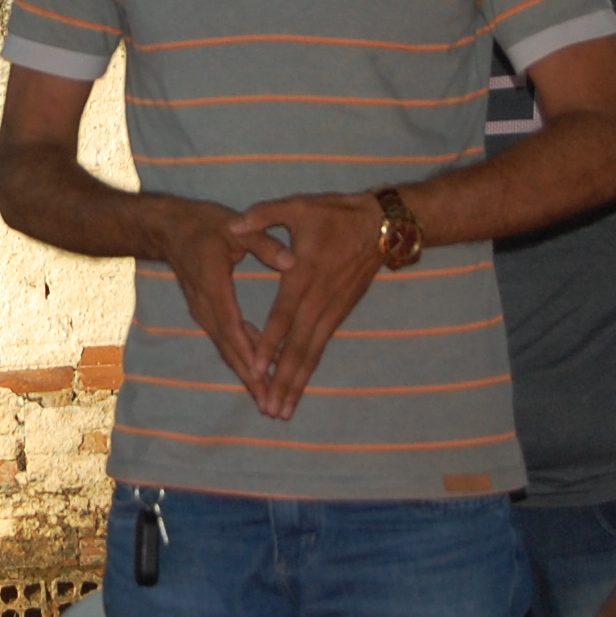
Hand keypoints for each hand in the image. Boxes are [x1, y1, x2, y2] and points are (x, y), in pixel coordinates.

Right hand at [150, 197, 264, 391]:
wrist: (169, 228)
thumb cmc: (204, 224)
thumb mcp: (236, 227)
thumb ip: (265, 244)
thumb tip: (292, 262)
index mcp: (214, 286)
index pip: (233, 327)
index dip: (250, 354)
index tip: (265, 378)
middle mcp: (205, 306)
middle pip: (229, 349)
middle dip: (250, 378)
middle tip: (270, 405)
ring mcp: (203, 311)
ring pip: (226, 349)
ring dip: (245, 374)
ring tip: (266, 399)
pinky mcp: (206, 312)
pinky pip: (225, 340)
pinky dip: (241, 357)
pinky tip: (258, 370)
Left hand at [225, 191, 384, 417]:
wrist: (383, 226)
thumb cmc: (336, 214)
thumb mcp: (298, 206)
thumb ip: (263, 216)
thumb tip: (232, 225)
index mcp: (304, 277)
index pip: (283, 317)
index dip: (269, 344)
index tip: (255, 369)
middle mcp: (319, 301)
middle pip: (299, 348)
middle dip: (283, 380)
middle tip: (270, 409)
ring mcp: (332, 310)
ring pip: (312, 354)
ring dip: (297, 383)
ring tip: (283, 410)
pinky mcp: (341, 314)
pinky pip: (321, 347)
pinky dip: (308, 369)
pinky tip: (299, 386)